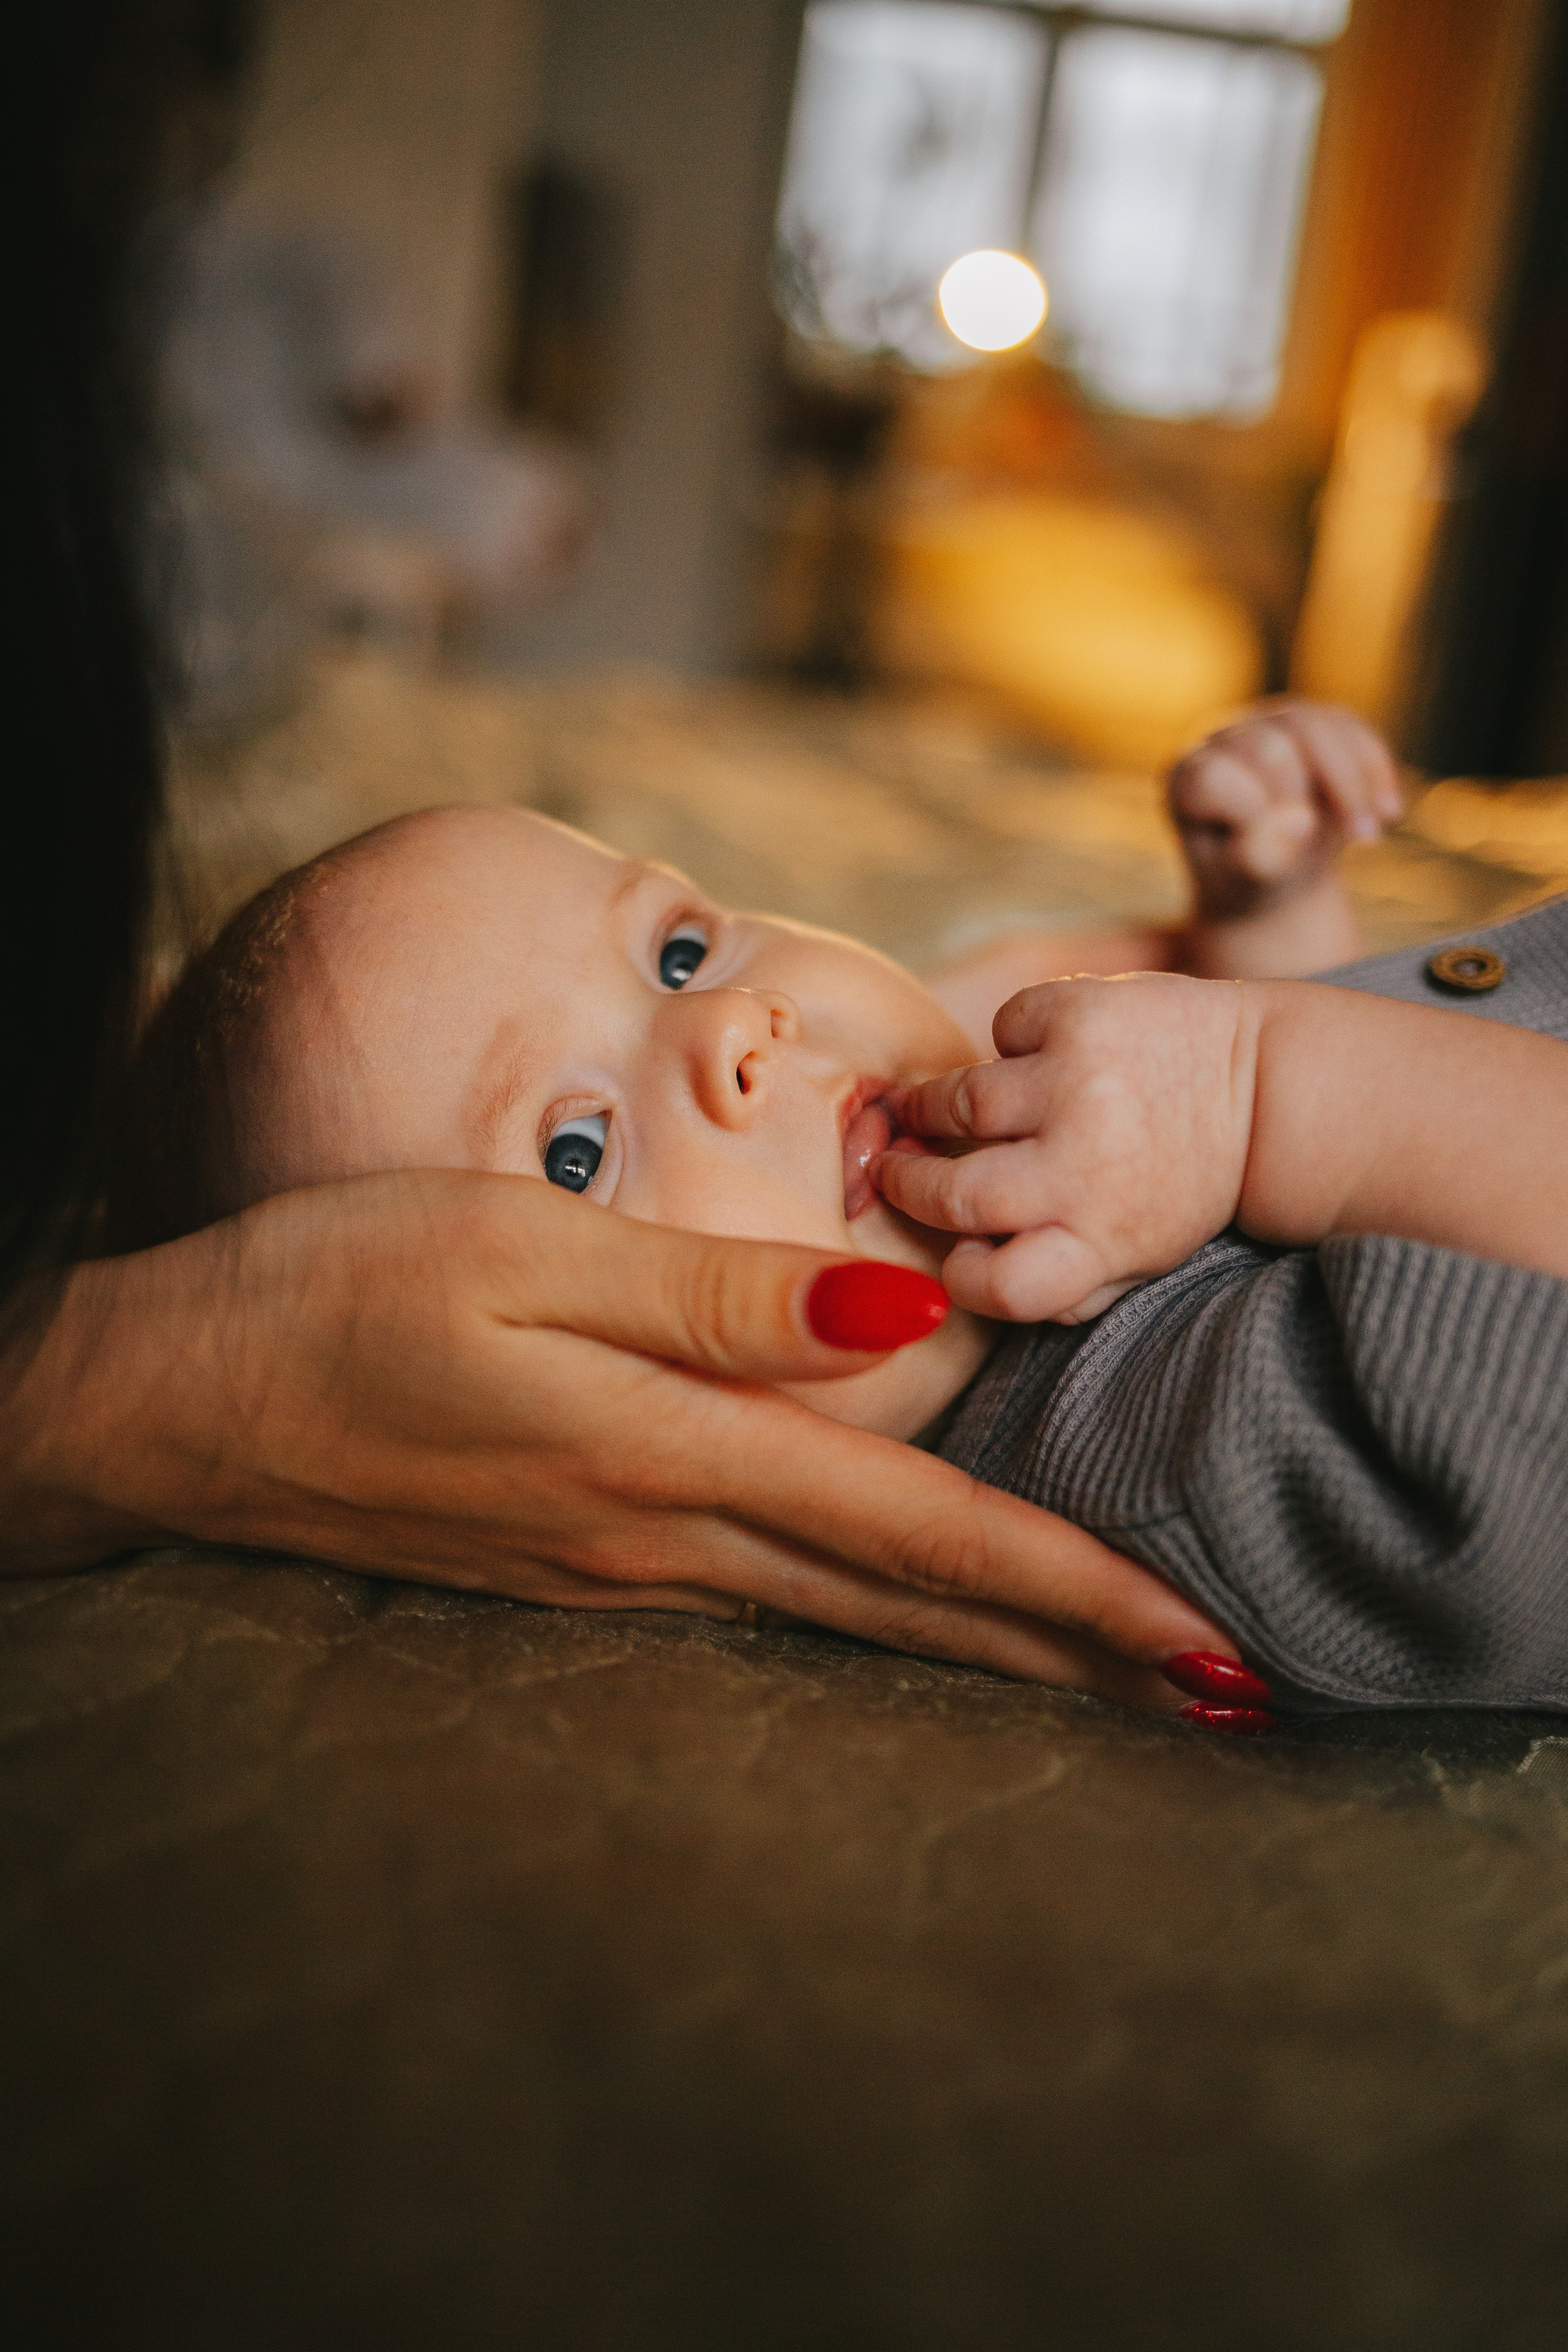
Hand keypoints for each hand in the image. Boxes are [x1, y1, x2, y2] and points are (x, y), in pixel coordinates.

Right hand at [0, 1169, 1230, 1706]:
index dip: (1079, 1592)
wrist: (180, 1399)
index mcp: (673, 1453)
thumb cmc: (344, 1289)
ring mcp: (621, 1565)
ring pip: (852, 1619)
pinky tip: (916, 1615)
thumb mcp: (528, 1252)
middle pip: (913, 1609)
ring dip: (998, 1650)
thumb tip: (907, 1318)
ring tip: (1119, 1674)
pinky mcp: (578, 1559)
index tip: (1214, 1647)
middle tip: (1235, 1697)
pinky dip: (881, 1619)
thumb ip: (719, 1296)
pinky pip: (770, 1599)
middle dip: (1082, 1655)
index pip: (922, 1538)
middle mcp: (666, 1535)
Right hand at [878, 974, 1256, 1323]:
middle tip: (896, 1167)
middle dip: (909, 1181)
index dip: (961, 1278)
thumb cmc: (1181, 1181)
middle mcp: (1087, 1167)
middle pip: (953, 1196)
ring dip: (934, 1105)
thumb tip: (964, 1276)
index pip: (1000, 1287)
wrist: (1269, 1084)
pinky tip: (1043, 1052)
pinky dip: (1013, 1038)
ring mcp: (1082, 1083)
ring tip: (936, 1107)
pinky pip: (1003, 1026)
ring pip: (956, 1101)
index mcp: (1102, 1240)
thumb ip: (1062, 1286)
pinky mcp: (1084, 1010)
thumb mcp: (1140, 1257)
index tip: (954, 1253)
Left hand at [1168, 699, 1400, 939]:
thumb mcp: (1245, 884)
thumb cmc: (1249, 883)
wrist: (1277, 879)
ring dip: (1349, 784)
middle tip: (1309, 854)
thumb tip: (1297, 819)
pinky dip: (1374, 769)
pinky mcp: (1311, 720)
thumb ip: (1258, 857)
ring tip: (1367, 839)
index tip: (1274, 860)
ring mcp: (1268, 722)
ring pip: (1314, 725)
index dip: (1253, 816)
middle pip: (1268, 748)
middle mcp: (1221, 740)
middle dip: (1301, 802)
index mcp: (1187, 780)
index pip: (1216, 779)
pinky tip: (1389, 814)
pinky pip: (1348, 726)